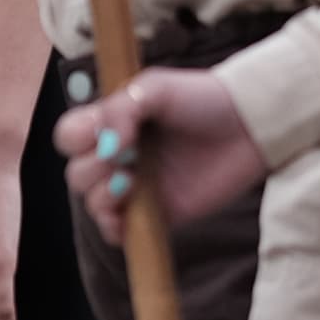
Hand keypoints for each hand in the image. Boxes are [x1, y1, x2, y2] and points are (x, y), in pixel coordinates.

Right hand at [53, 67, 268, 230]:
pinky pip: (120, 231)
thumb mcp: (156, 88)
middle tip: (125, 161)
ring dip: (101, 198)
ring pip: (93, 203)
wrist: (250, 124)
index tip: (107, 136)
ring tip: (129, 184)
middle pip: (76, 173)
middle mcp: (119, 156)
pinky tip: (124, 218)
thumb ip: (121, 109)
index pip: (69, 136)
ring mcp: (137, 187)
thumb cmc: (203, 98)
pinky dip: (113, 229)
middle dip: (92, 170)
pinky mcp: (158, 214)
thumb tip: (105, 146)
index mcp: (112, 123)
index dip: (77, 139)